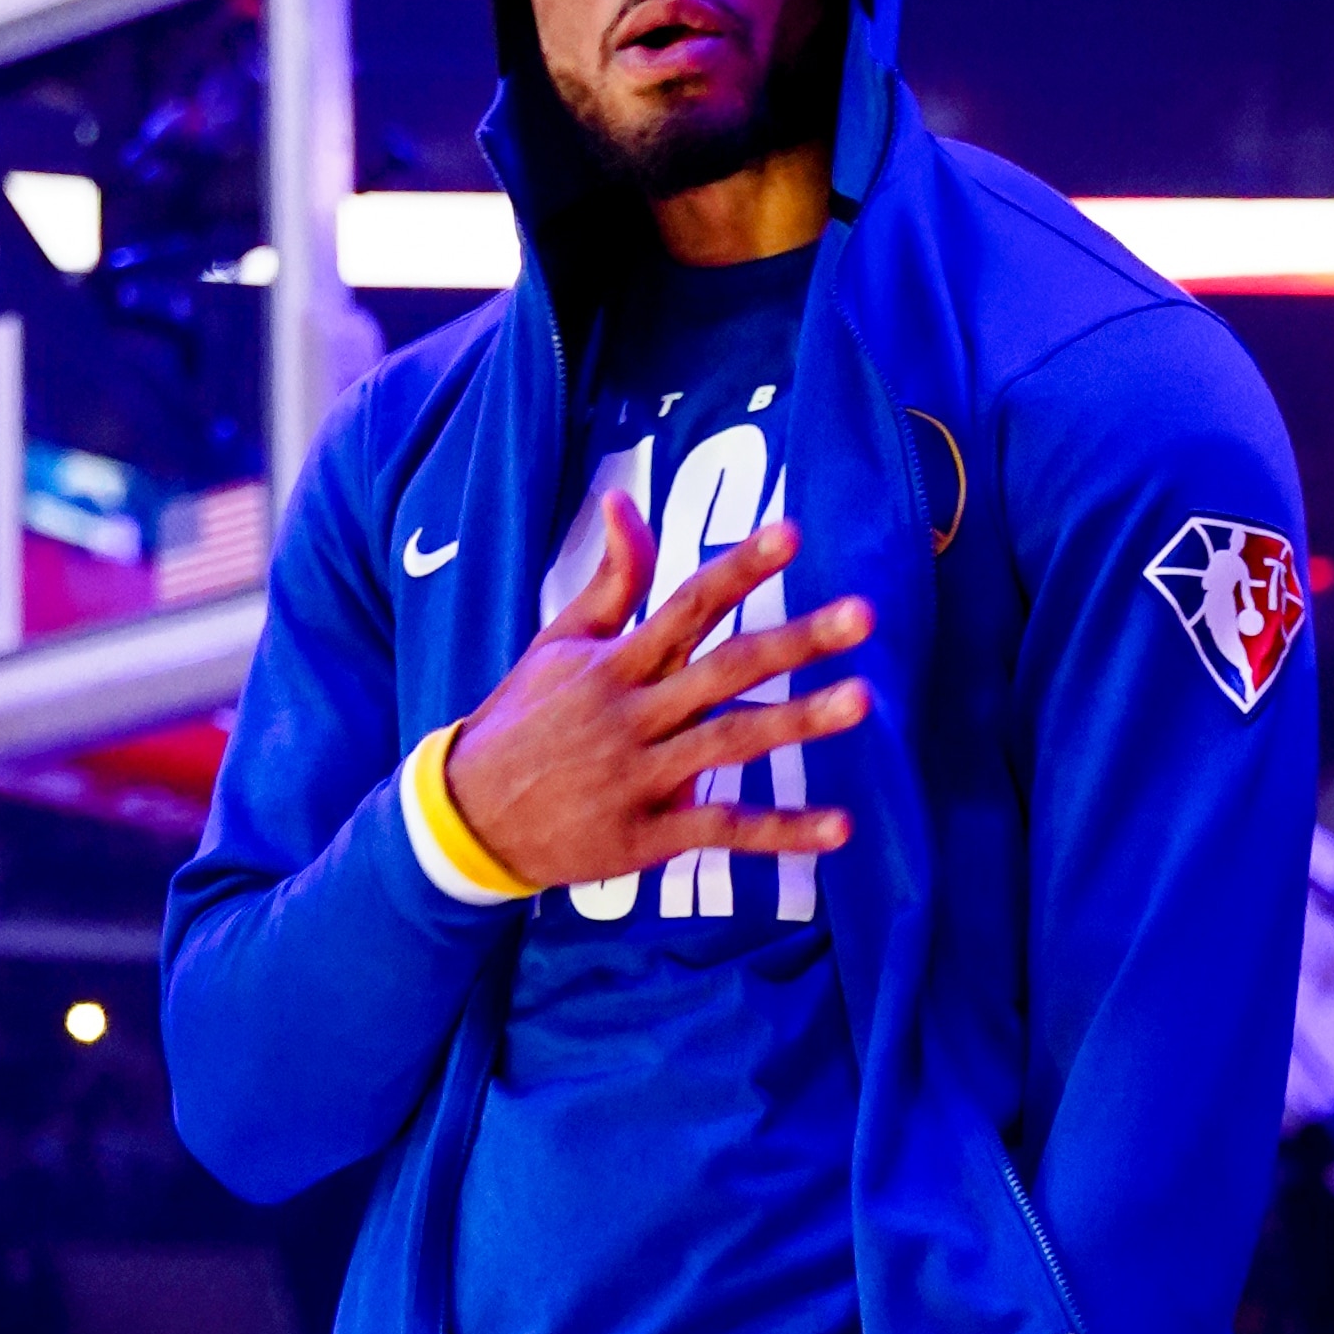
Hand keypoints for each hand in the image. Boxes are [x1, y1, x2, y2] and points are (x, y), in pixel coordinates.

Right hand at [440, 497, 869, 894]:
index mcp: (615, 662)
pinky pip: (723, 831)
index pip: (687, 604)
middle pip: (724, 669)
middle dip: (795, 641)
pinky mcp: (646, 836)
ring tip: (863, 701)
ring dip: (798, 723)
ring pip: (729, 743)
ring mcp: (640, 776)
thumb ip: (611, 579)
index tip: (792, 534)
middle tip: (863, 615)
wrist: (470, 818)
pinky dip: (781, 832)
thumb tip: (624, 497)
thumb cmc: (525, 719)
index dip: (739, 568)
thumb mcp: (559, 643)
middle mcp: (632, 713)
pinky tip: (840, 826)